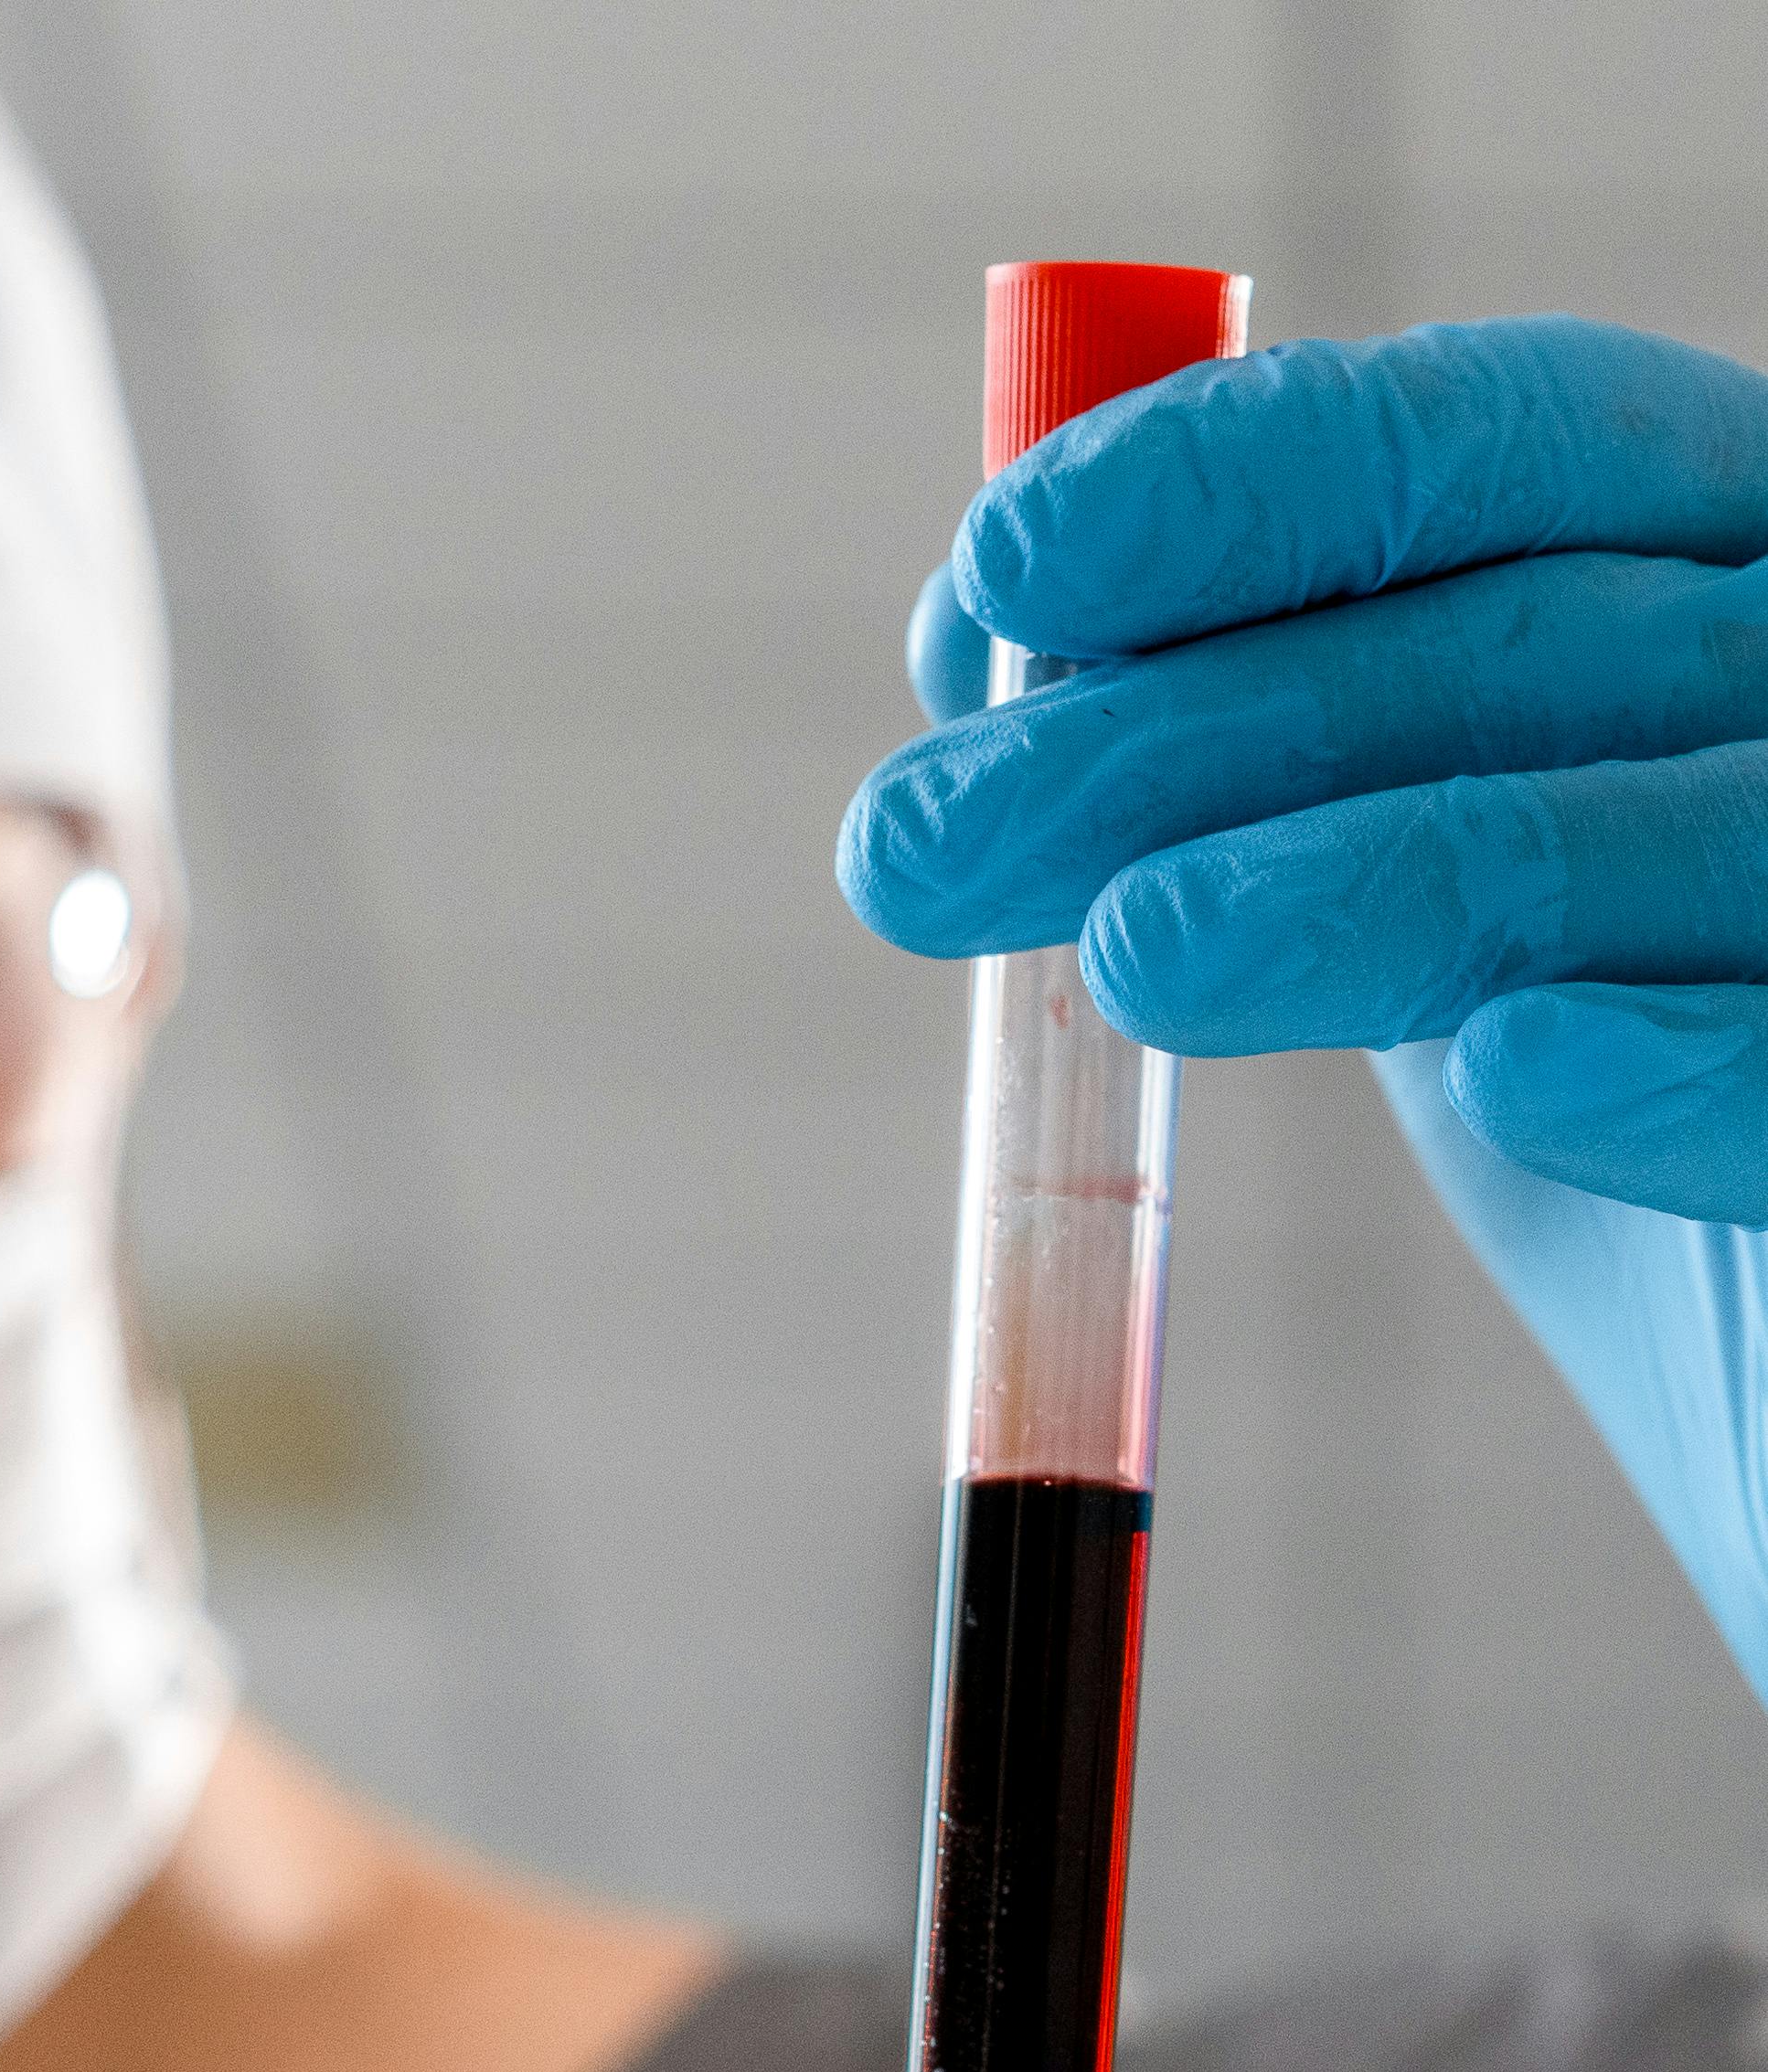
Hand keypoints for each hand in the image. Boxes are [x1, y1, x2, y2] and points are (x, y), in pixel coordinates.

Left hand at [838, 317, 1767, 1707]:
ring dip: (1376, 878)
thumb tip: (976, 645)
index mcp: (1741, 576)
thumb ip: (1275, 762)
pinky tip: (1518, 1069)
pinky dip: (1682, 1065)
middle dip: (1197, 729)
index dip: (1253, 483)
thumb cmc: (1646, 1095)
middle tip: (921, 848)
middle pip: (1542, 639)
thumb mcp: (1448, 898)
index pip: (1519, 442)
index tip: (999, 577)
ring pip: (1673, 830)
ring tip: (1128, 961)